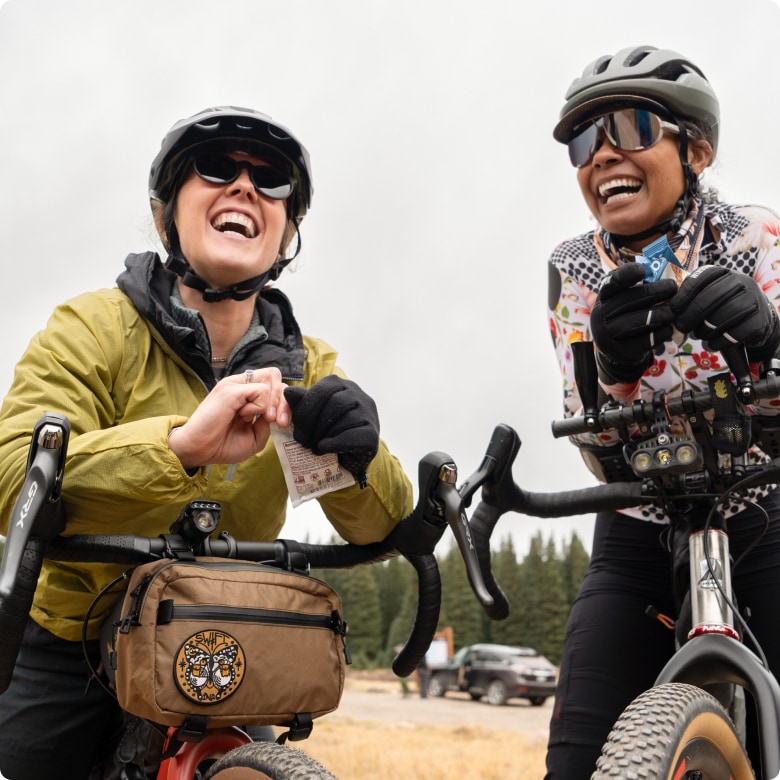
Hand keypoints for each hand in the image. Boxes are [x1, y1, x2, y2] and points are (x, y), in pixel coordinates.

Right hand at [168, 367, 290, 469]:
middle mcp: (241, 385)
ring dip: (272, 402)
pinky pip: (261, 390)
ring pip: (271, 378)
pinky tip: (243, 416)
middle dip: (284, 401)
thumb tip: (278, 411)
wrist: (199, 450)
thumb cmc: (223, 445)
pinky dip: (259, 407)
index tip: (282, 423)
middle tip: (277, 421)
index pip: (275, 384)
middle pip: (275, 376)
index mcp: (246, 394)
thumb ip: (268, 422)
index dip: (284, 402)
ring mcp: (236, 385)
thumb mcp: (255, 436)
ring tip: (256, 418)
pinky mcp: (232, 389)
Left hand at [284, 375, 379, 485]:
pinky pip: (352, 436)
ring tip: (314, 447)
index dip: (306, 411)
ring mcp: (369, 413)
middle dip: (313, 424)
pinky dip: (335, 443)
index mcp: (340, 385)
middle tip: (302, 441)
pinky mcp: (373, 434)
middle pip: (334, 403)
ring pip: (344, 419)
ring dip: (323, 435)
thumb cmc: (328, 431)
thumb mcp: (312, 416)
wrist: (348, 455)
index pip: (322, 390)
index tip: (295, 430)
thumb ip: (301, 403)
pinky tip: (325, 448)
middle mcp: (358, 394)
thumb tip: (287, 392)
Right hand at [591, 262, 676, 382]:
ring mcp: (607, 335)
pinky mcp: (621, 351)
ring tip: (673, 311)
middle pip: (630, 299)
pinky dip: (661, 333)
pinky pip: (646, 340)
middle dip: (655, 291)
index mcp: (602, 299)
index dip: (628, 273)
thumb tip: (666, 273)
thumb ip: (637, 289)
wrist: (616, 352)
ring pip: (638, 321)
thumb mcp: (623, 302)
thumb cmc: (625, 318)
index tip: (645, 270)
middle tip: (673, 287)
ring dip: (661, 314)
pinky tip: (668, 328)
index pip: (611, 281)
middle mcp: (600, 315)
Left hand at [670, 265, 779, 361]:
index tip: (673, 309)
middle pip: (712, 297)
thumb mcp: (708, 297)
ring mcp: (754, 300)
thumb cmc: (722, 308)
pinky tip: (712, 344)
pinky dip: (719, 341)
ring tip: (698, 335)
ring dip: (706, 329)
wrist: (754, 320)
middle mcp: (741, 282)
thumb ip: (691, 299)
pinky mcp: (760, 320)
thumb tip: (669, 312)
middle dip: (692, 314)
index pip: (702, 277)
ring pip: (724, 314)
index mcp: (724, 273)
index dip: (685, 293)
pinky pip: (736, 333)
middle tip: (681, 327)